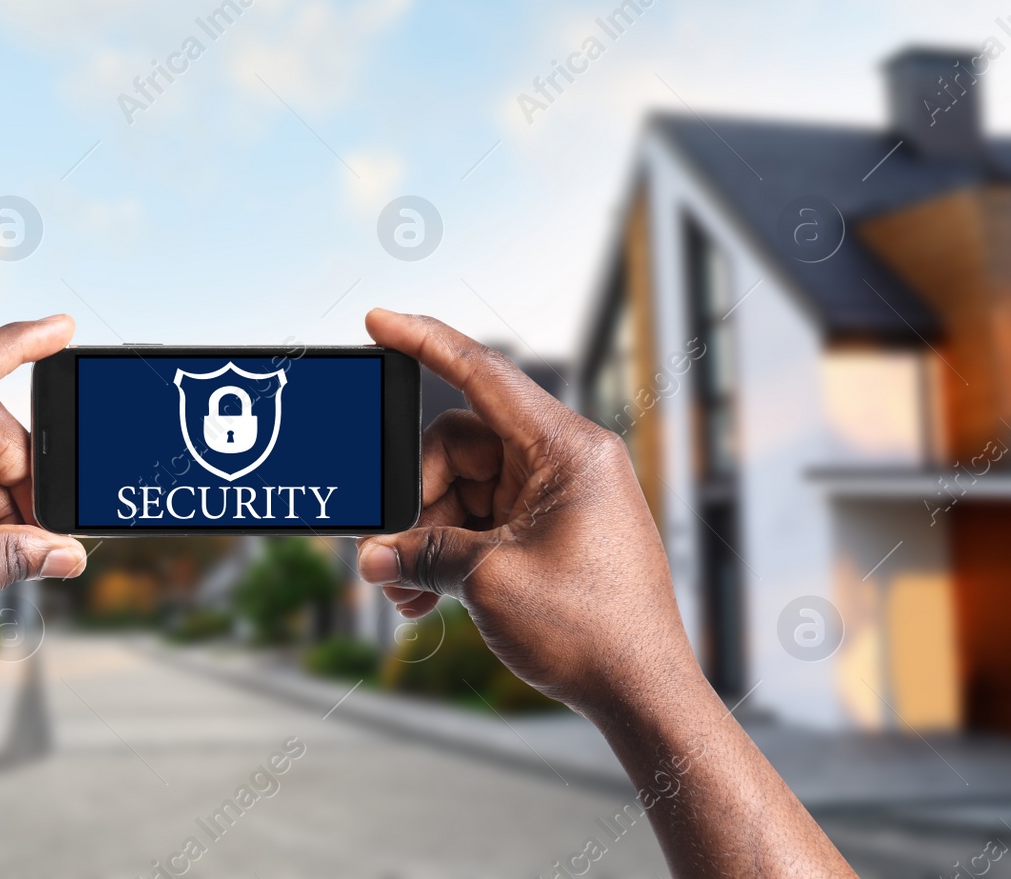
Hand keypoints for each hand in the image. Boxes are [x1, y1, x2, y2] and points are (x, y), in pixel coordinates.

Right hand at [355, 309, 696, 719]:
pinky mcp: (550, 534)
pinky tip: (423, 597)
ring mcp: (558, 499)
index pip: (485, 373)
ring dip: (427, 538)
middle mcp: (567, 463)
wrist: (643, 696)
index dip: (426, 342)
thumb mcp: (491, 582)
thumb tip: (375, 553)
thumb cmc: (594, 632)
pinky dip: (450, 555)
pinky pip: (483, 524)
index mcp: (569, 449)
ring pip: (465, 492)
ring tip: (403, 589)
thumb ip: (424, 554)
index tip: (379, 321)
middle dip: (417, 499)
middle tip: (390, 550)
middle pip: (460, 448)